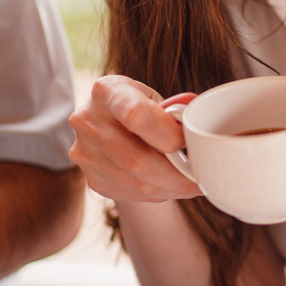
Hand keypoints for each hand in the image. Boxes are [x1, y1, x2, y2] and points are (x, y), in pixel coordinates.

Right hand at [69, 75, 199, 201]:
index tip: (189, 142)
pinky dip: (157, 193)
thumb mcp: (155, 98)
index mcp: (107, 91)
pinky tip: (168, 185)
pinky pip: (131, 194)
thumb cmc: (140, 107)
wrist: (109, 123)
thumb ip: (175, 110)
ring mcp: (85, 152)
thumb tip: (198, 126)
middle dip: (176, 175)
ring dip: (171, 189)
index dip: (169, 134)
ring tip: (190, 184)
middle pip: (137, 160)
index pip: (136, 115)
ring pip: (136, 183)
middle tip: (201, 177)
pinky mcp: (91, 177)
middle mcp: (87, 121)